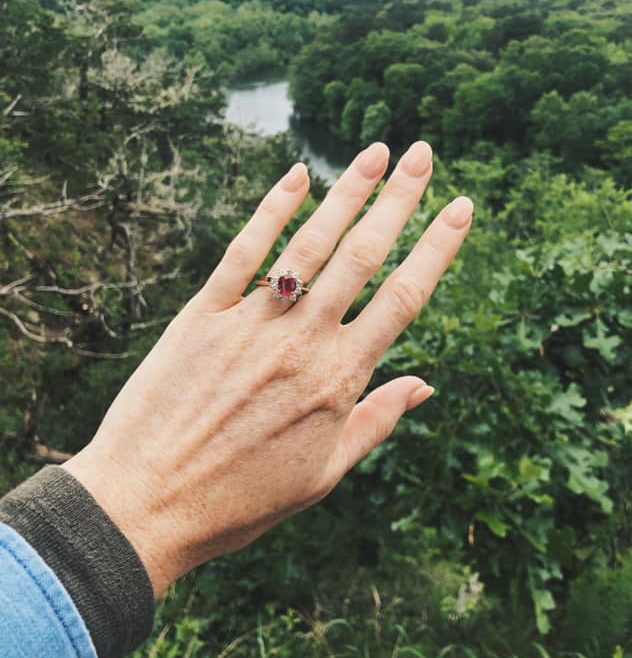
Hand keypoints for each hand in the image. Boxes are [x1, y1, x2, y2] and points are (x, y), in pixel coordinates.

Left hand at [63, 141, 472, 596]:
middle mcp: (302, 341)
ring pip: (309, 244)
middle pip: (362, 256)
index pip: (402, 298)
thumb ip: (375, 420)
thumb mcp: (323, 474)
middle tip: (423, 153)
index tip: (460, 207)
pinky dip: (271, 210)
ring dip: (346, 192)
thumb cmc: (241, 499)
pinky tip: (297, 175)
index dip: (436, 249)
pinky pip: (243, 252)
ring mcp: (251, 322)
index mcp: (339, 379)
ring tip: (375, 152)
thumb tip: (425, 384)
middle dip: (398, 200)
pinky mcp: (203, 315)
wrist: (145, 505)